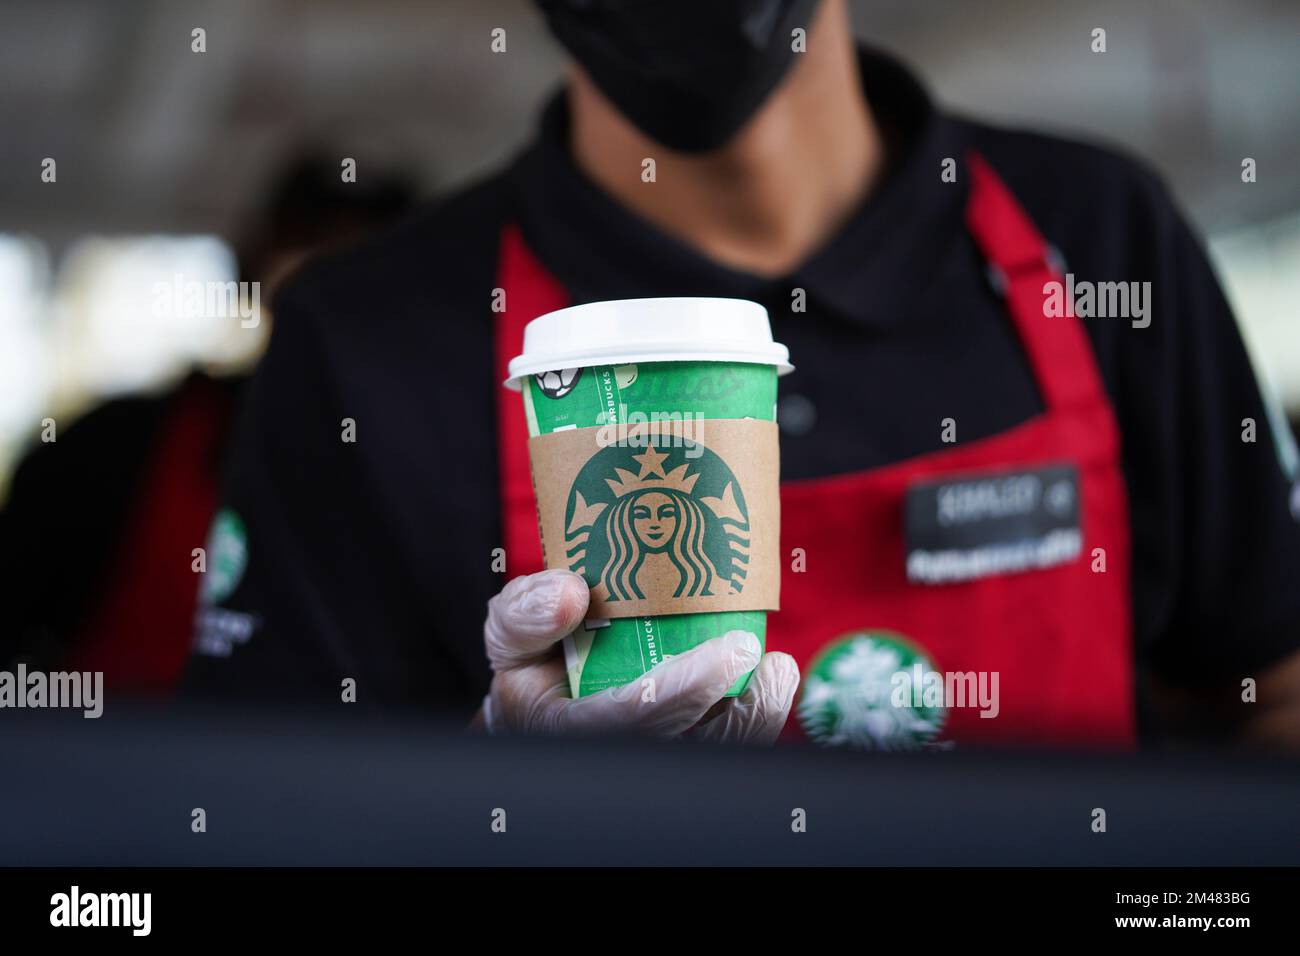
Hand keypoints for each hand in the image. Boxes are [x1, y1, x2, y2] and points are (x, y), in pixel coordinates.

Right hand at [480, 569, 798, 742]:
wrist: (540, 689)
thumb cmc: (532, 654)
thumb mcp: (510, 628)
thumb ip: (526, 613)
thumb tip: (569, 594)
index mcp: (565, 727)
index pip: (633, 720)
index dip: (683, 691)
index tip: (729, 650)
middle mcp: (613, 750)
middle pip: (686, 748)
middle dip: (737, 712)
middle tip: (763, 658)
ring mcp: (650, 751)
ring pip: (713, 754)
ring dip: (754, 718)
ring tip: (778, 673)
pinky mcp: (679, 743)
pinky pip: (722, 744)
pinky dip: (752, 715)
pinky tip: (770, 680)